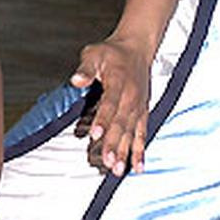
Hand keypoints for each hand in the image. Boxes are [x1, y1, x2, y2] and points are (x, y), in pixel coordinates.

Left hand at [70, 37, 152, 175]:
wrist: (137, 48)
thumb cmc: (111, 53)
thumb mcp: (94, 53)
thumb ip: (86, 68)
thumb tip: (77, 80)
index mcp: (119, 83)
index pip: (110, 104)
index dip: (103, 120)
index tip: (95, 135)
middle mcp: (131, 98)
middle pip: (122, 124)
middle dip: (115, 144)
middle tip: (108, 162)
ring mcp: (138, 107)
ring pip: (132, 133)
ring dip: (126, 152)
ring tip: (119, 170)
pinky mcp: (142, 113)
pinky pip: (142, 134)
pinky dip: (140, 151)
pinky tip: (137, 168)